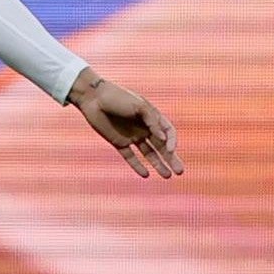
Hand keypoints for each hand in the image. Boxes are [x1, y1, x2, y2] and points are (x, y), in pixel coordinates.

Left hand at [68, 70, 182, 178]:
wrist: (92, 97)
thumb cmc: (117, 97)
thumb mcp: (139, 105)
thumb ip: (152, 121)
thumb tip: (163, 139)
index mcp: (152, 117)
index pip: (168, 132)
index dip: (173, 142)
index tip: (171, 150)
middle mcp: (144, 128)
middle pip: (161, 146)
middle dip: (171, 159)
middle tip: (180, 171)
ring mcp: (132, 136)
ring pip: (148, 153)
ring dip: (158, 165)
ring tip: (167, 176)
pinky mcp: (118, 142)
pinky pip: (130, 157)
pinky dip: (137, 166)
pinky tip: (145, 175)